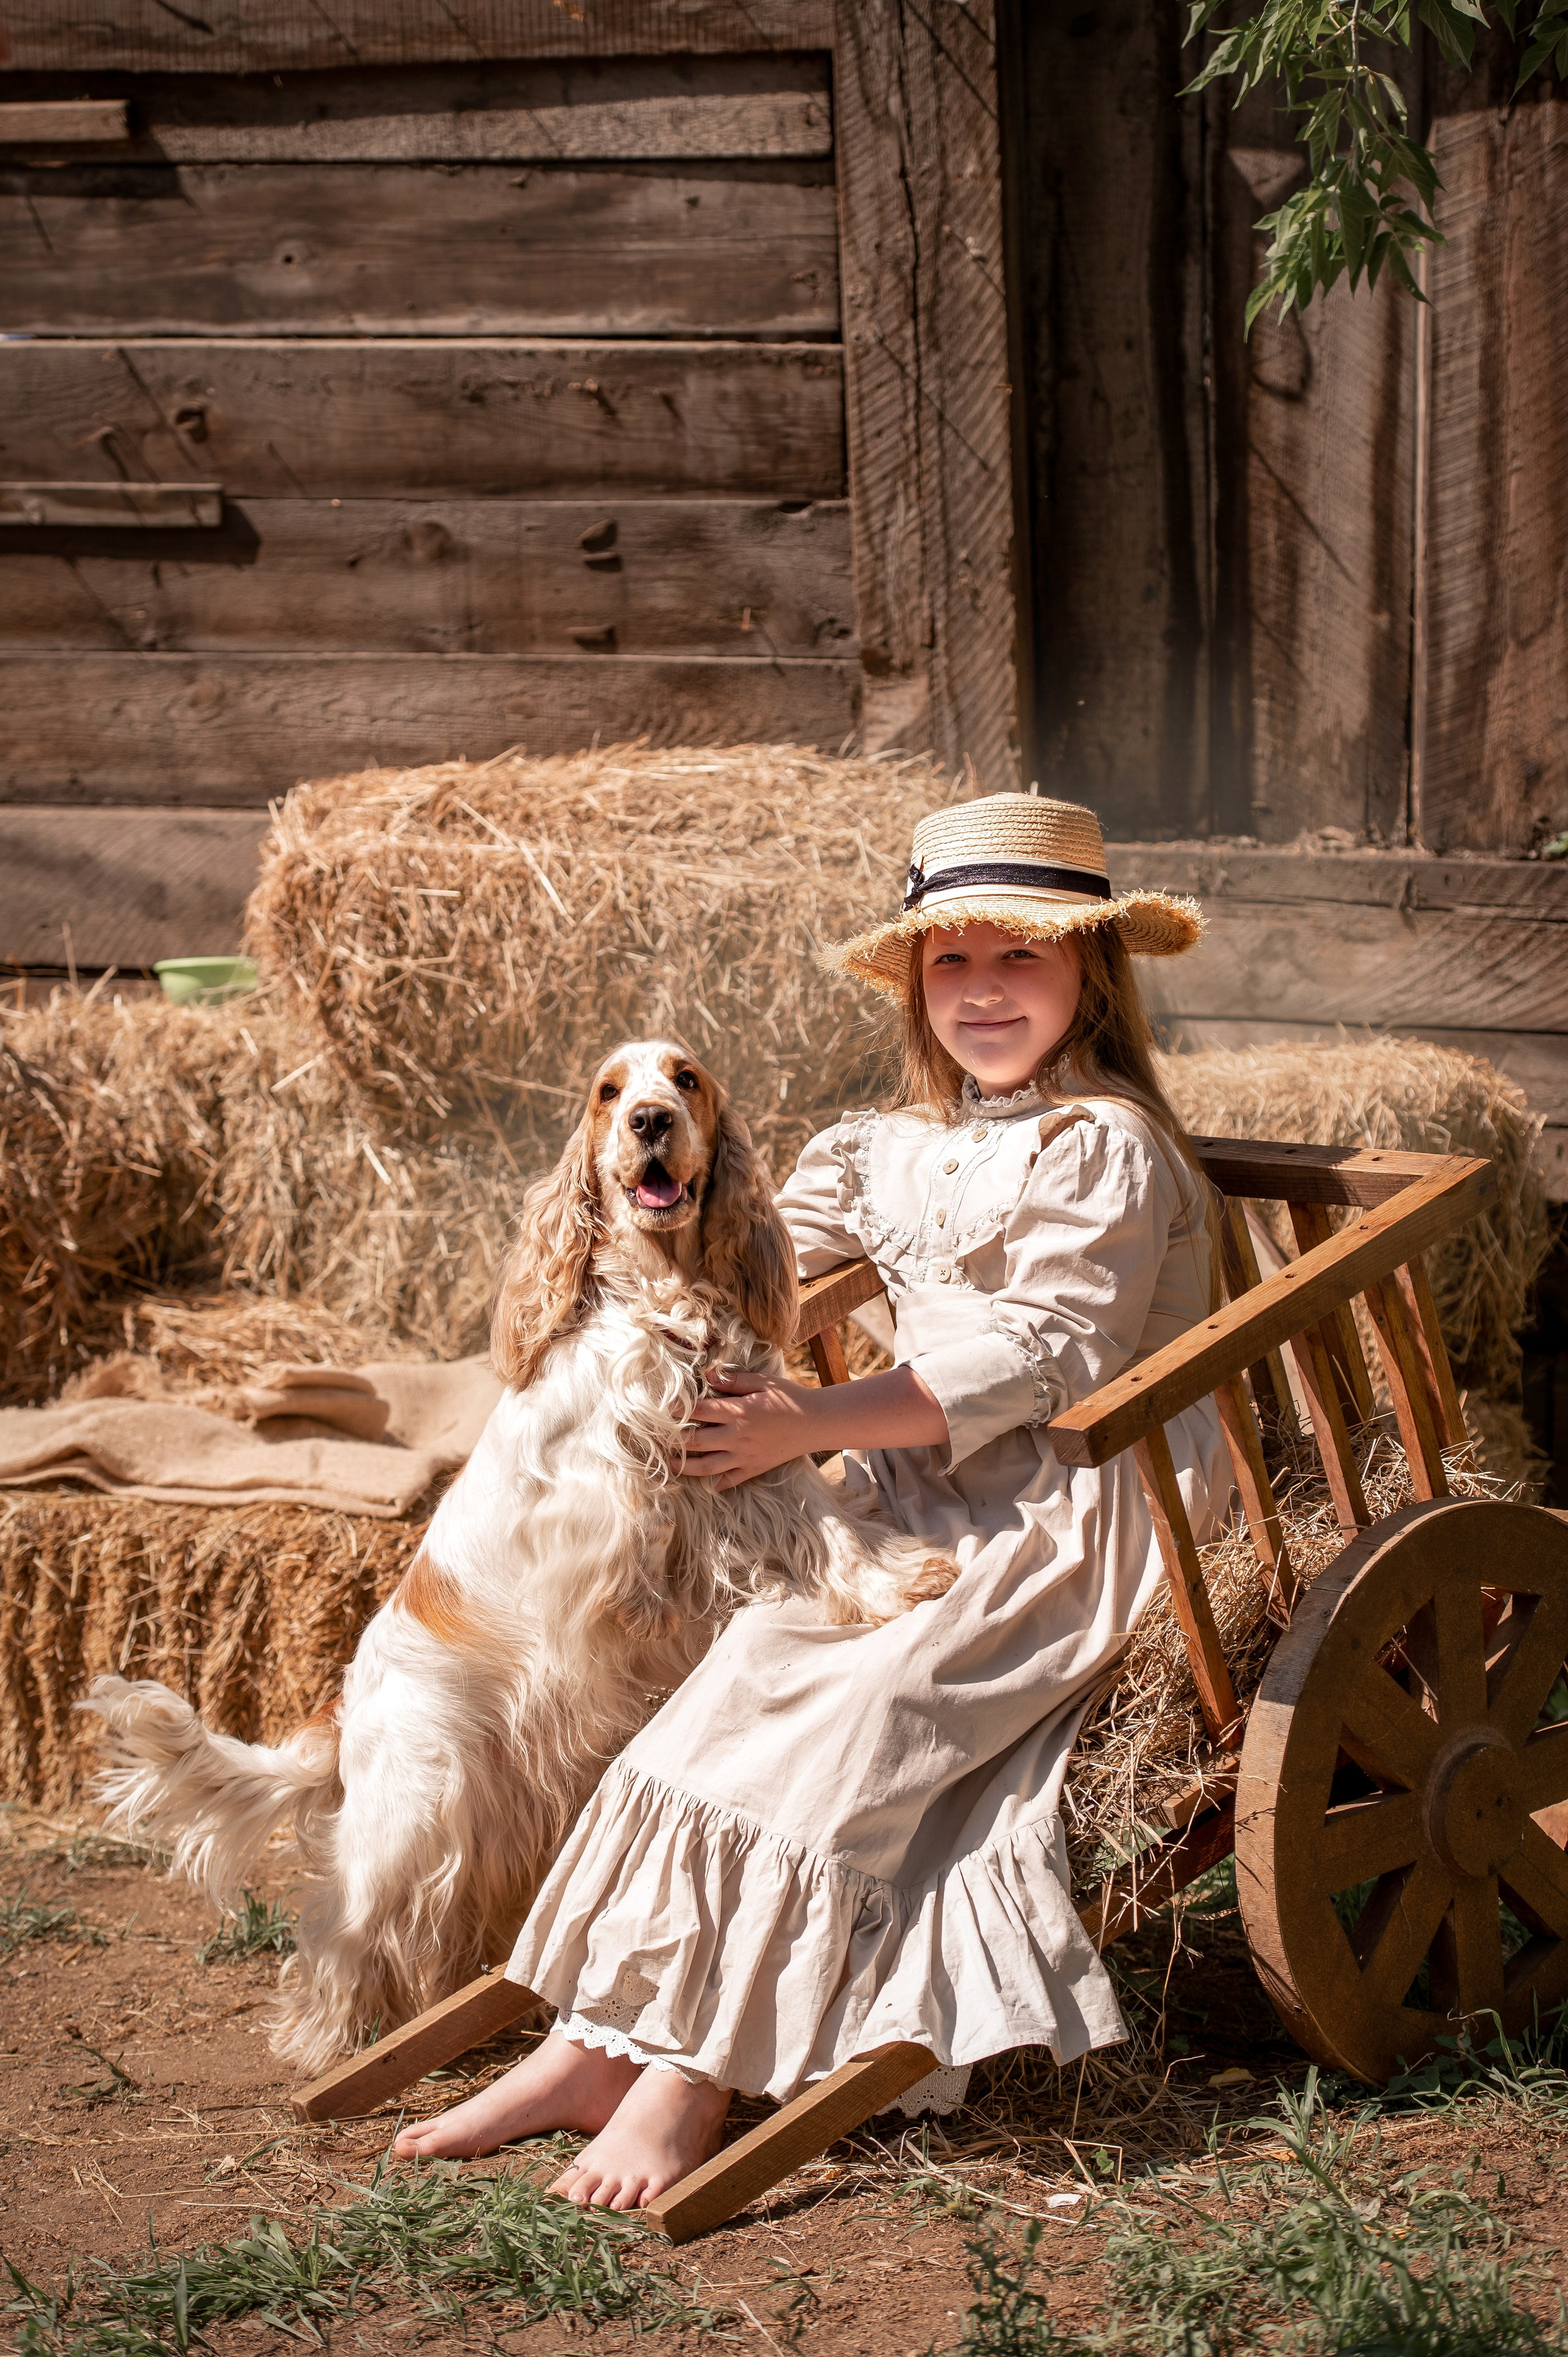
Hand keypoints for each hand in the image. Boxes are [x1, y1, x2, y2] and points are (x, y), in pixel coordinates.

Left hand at [678, 1363, 949, 1489]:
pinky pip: (730, 1480)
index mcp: (737, 1411)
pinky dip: (716, 1484)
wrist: (815, 1422)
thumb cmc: (789, 1397)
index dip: (678, 1410)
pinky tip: (706, 1484)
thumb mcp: (762, 1382)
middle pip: (696, 1441)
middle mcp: (736, 1436)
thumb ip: (733, 1380)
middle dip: (674, 1441)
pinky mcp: (754, 1468)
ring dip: (685, 1466)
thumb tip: (707, 1375)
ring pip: (707, 1465)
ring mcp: (744, 1455)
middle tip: (657, 1439)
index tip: (663, 1409)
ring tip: (670, 1464)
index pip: (699, 1411)